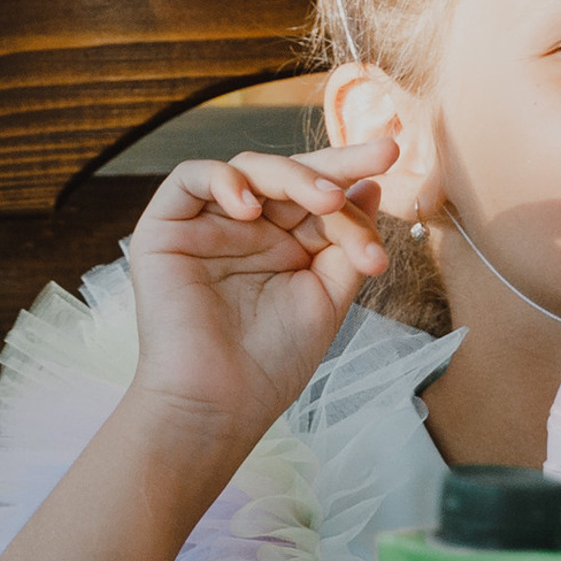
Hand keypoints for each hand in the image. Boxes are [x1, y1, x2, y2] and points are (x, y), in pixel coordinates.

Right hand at [125, 138, 395, 437]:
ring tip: (327, 202)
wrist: (218, 406)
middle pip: (291, 174)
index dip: (355, 180)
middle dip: (337, 162)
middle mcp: (248, 227)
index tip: (395, 166)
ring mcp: (207, 224)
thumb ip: (347, 243)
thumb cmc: (271, 362)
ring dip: (294, 177)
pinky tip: (250, 210)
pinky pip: (190, 178)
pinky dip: (222, 181)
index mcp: (286, 243)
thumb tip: (371, 187)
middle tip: (382, 155)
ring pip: (250, 169)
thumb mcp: (327, 298)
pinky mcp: (165, 228)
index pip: (322, 195)